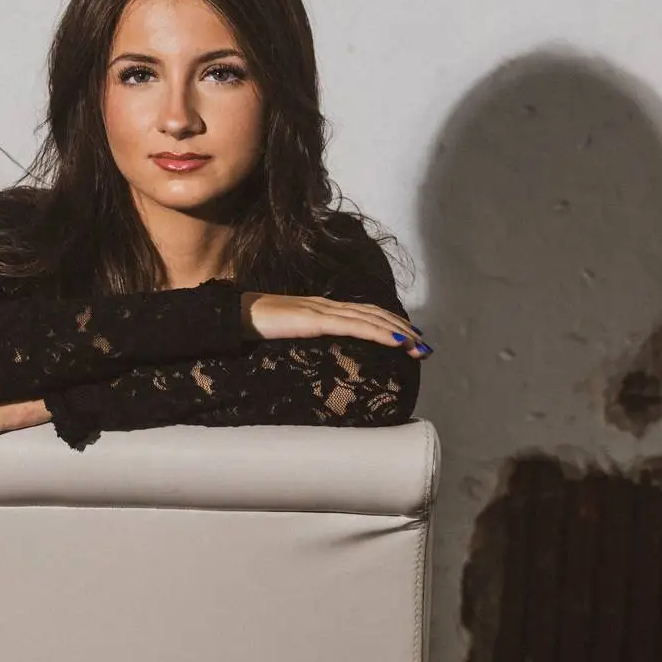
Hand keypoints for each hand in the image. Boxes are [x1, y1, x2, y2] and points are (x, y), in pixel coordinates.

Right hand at [239, 292, 432, 357]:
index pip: (366, 313)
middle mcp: (329, 306)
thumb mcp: (293, 334)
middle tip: (424, 346)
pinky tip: (396, 342)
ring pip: (371, 319)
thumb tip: (325, 355)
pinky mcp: (316, 321)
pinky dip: (379, 333)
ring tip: (418, 346)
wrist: (236, 316)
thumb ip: (311, 339)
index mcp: (324, 309)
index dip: (390, 323)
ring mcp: (323, 311)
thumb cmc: (260, 328)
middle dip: (403, 330)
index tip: (410, 337)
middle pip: (375, 315)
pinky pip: (355, 327)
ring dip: (399, 333)